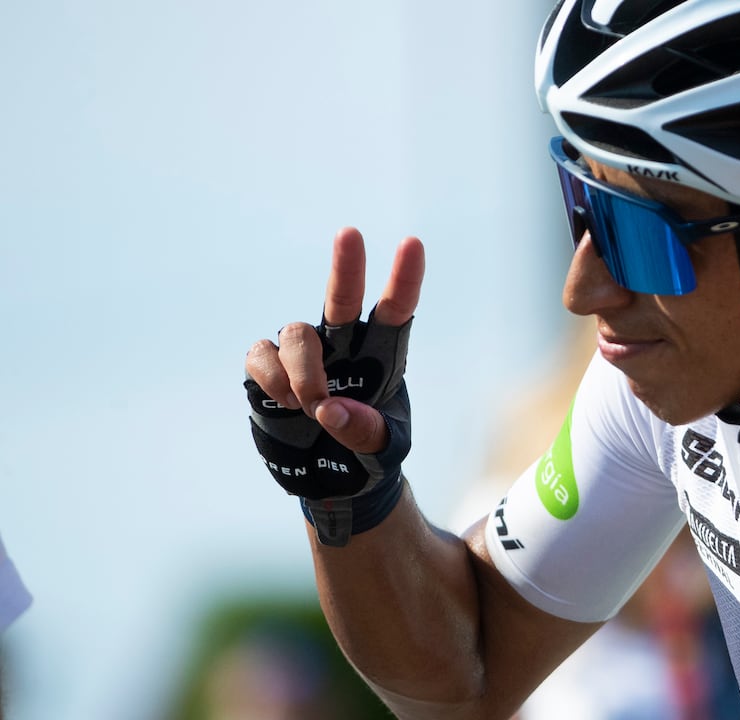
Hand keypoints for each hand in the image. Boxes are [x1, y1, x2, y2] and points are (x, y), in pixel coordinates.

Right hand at [245, 227, 424, 543]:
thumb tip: (330, 410)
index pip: (396, 310)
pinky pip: (261, 354)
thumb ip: (366, 431)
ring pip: (297, 334)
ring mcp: (305, 353)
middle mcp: (345, 344)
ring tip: (309, 407)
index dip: (403, 278)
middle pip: (343, 297)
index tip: (412, 244)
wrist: (333, 480)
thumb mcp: (385, 451)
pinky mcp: (269, 368)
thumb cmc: (370, 455)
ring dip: (304, 373)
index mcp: (384, 355)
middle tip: (351, 233)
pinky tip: (284, 404)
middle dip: (346, 266)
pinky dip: (271, 379)